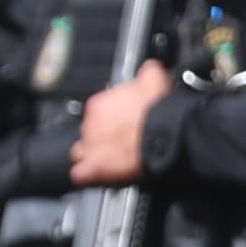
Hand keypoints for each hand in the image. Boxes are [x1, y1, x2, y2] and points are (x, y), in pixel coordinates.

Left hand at [68, 60, 171, 188]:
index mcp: (99, 104)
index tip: (124, 124)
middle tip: (122, 143)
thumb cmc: (160, 109)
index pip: (96, 113)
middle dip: (102, 139)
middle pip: (89, 133)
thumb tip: (148, 69)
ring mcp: (90, 147)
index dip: (111, 120)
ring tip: (111, 161)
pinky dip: (89, 177)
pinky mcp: (94, 169)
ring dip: (92, 157)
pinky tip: (100, 176)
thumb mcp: (154, 77)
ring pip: (80, 153)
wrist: (165, 132)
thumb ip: (146, 72)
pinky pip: (80, 175)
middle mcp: (89, 125)